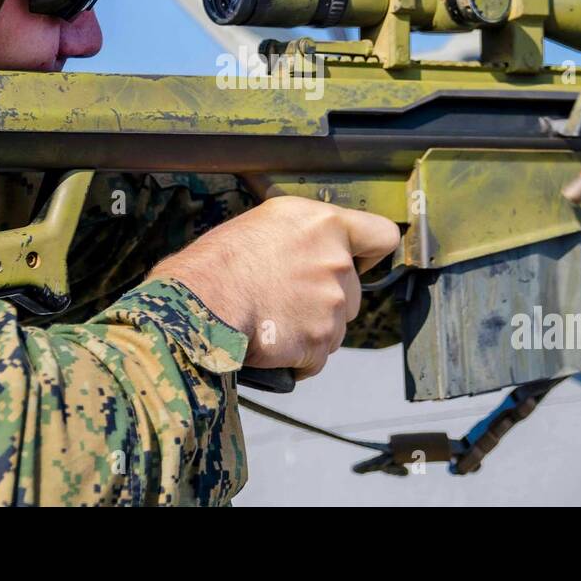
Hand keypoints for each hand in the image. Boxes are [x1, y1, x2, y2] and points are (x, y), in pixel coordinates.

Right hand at [151, 196, 400, 378]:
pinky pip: (317, 357)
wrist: (199, 303)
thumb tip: (309, 247)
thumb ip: (302, 234)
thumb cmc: (218, 261)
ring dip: (312, 329)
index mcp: (324, 223)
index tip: (357, 262)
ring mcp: (332, 304)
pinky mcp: (320, 341)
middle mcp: (336, 260)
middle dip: (328, 299)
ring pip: (336, 326)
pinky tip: (272, 348)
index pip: (382, 236)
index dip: (370, 253)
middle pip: (354, 290)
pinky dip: (298, 358)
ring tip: (272, 323)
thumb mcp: (263, 221)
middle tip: (286, 299)